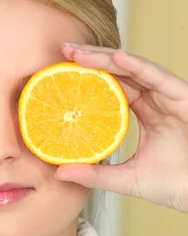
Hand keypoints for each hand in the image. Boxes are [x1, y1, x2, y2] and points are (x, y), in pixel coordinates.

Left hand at [55, 43, 187, 212]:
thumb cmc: (176, 186)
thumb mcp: (127, 179)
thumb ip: (95, 174)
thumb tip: (59, 173)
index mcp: (146, 112)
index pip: (113, 87)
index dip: (89, 77)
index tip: (60, 71)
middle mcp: (157, 100)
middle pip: (120, 72)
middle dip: (92, 59)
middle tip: (63, 49)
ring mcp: (170, 96)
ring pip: (135, 69)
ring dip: (106, 58)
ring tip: (78, 53)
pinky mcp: (184, 96)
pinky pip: (158, 77)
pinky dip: (138, 66)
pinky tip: (116, 58)